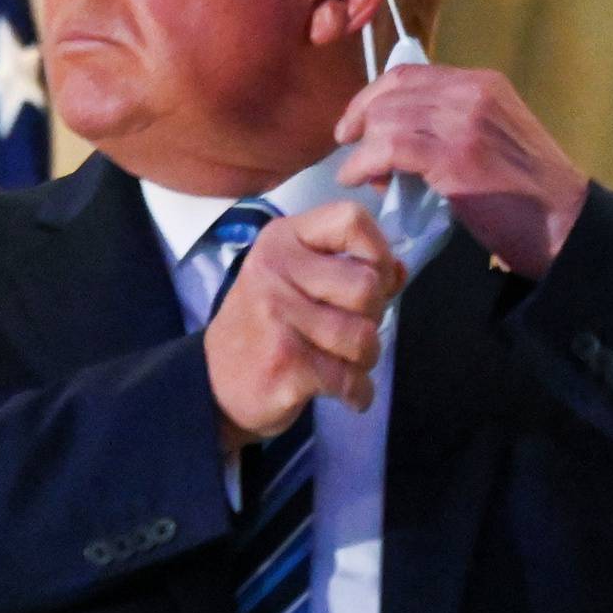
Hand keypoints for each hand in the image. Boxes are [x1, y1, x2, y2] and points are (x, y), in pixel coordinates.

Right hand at [203, 202, 405, 452]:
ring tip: (343, 362)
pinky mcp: (285, 363)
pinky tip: (345, 392)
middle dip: (373, 317)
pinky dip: (359, 393)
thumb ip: (349, 268)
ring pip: (364, 336)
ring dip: (365, 359)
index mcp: (281, 240)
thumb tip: (400, 269)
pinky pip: (351, 378)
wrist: (212, 384)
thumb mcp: (295, 280)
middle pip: (367, 286)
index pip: (351, 219)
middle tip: (349, 331)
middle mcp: (274, 270)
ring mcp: (277, 317)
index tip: (373, 278)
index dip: (377, 251)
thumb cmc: (264, 326)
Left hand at [333, 65, 587, 278]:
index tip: (355, 123)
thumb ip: (448, 126)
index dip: (372, 96)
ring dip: (361, 148)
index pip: (408, 74)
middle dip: (361, 121)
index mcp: (482, 83)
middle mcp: (473, 93)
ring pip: (386, 119)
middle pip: (391, 93)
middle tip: (349, 150)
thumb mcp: (490, 139)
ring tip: (359, 174)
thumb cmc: (525, 193)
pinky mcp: (456, 157)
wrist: (564, 224)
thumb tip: (392, 137)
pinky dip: (363, 164)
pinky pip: (389, 149)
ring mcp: (465, 122)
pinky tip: (358, 179)